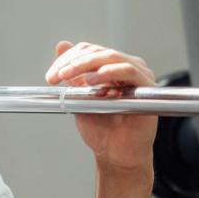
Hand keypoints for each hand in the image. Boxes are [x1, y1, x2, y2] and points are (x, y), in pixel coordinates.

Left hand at [45, 41, 157, 174]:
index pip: (88, 51)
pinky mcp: (147, 87)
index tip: (51, 76)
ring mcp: (139, 75)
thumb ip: (72, 72)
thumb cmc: (101, 127)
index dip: (67, 59)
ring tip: (68, 76)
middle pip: (97, 51)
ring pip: (110, 56)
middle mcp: (127, 67)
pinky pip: (128, 71)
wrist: (115, 153)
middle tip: (56, 76)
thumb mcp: (79, 96)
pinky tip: (91, 81)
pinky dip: (108, 72)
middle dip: (72, 62)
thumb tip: (62, 44)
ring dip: (85, 64)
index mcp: (111, 67)